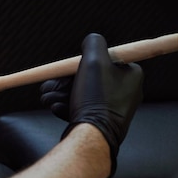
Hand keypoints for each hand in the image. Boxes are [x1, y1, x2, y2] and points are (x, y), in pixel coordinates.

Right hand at [41, 33, 143, 175]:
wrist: (93, 137)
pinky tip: (56, 108)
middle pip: (87, 78)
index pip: (101, 61)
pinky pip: (82, 108)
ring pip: (82, 94)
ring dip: (60, 94)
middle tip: (46, 86)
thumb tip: (92, 40)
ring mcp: (113, 109)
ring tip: (46, 98)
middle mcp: (125, 92)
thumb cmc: (96, 100)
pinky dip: (67, 107)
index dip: (77, 64)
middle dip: (63, 82)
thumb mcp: (95, 61)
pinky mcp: (102, 122)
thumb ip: (93, 43)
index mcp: (131, 75)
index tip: (63, 71)